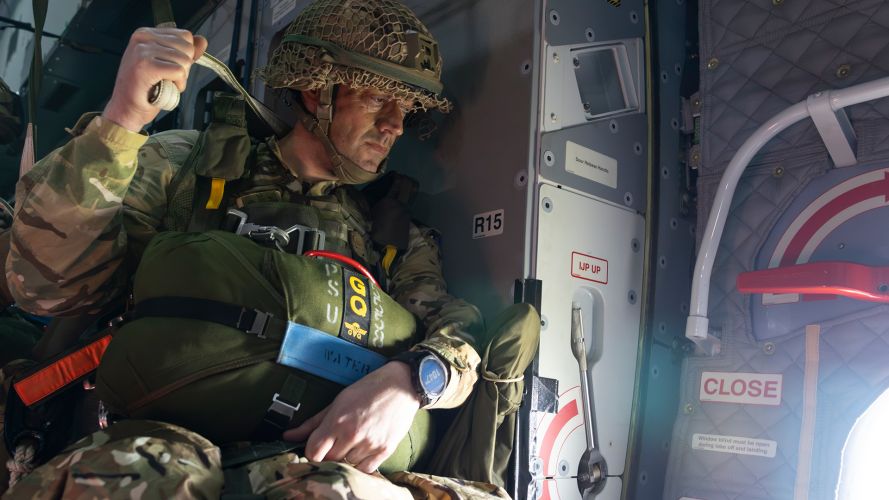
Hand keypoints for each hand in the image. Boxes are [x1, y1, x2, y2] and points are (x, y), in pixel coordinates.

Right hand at [102, 28, 207, 131]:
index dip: (184, 56)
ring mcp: (143, 51)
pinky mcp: (146, 65)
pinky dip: (178, 85)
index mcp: (147, 33)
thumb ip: (185, 52)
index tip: (167, 67)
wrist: (126, 109)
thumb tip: (202, 41)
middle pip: (188, 48)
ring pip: (185, 61)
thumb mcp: (167, 64)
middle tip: (165, 78)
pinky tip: (164, 88)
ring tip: (163, 83)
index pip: (185, 36)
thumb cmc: (145, 89)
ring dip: (180, 78)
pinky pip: (180, 72)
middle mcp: (143, 38)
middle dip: (184, 67)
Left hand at [283, 361, 420, 472]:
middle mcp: (352, 434)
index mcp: (337, 421)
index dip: (311, 453)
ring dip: (345, 457)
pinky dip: (360, 464)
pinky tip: (362, 450)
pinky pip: (364, 469)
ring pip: (346, 465)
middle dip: (329, 454)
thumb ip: (312, 423)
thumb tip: (287, 435)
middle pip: (329, 460)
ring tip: (352, 442)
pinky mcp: (384, 450)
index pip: (313, 452)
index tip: (315, 449)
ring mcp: (369, 444)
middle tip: (335, 443)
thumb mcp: (337, 402)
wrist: (401, 386)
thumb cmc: (367, 390)